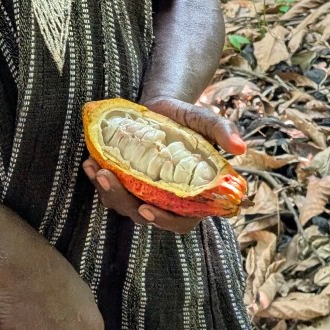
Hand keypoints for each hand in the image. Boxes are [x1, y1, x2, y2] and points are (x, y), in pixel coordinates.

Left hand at [82, 97, 245, 234]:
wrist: (162, 107)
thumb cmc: (187, 119)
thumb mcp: (205, 120)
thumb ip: (222, 131)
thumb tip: (239, 148)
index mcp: (190, 195)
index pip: (181, 222)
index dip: (164, 222)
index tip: (147, 210)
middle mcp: (164, 200)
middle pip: (143, 215)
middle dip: (123, 201)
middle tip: (108, 178)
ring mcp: (142, 192)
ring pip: (122, 205)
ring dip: (106, 191)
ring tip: (95, 168)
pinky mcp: (124, 181)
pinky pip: (109, 189)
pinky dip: (96, 179)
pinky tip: (89, 162)